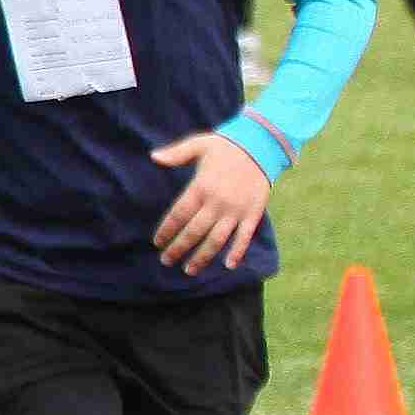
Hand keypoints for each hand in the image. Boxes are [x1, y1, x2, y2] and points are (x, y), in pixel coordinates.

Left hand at [143, 128, 275, 274]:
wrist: (261, 144)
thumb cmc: (227, 145)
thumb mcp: (199, 144)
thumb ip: (176, 153)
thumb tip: (153, 157)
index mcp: (201, 187)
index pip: (178, 215)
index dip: (166, 231)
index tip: (157, 243)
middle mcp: (217, 202)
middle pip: (193, 232)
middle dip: (178, 249)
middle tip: (166, 261)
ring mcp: (236, 210)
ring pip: (216, 240)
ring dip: (202, 257)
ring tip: (190, 270)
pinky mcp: (253, 213)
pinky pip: (244, 237)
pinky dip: (237, 252)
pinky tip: (228, 265)